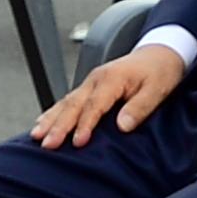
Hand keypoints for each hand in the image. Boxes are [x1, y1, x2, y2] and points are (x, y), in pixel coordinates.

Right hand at [32, 42, 188, 148]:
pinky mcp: (89, 88)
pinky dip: (54, 113)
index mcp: (112, 78)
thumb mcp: (157, 89)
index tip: (77, 143)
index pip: (94, 105)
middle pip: (73, 104)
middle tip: (46, 144)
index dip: (85, 125)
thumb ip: (139, 107)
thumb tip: (122, 126)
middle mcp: (96, 79)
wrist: (160, 53)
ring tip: (36, 136)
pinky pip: (68, 101)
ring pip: (66, 102)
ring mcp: (90, 82)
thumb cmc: (160, 72)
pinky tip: (42, 122)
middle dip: (58, 125)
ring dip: (50, 119)